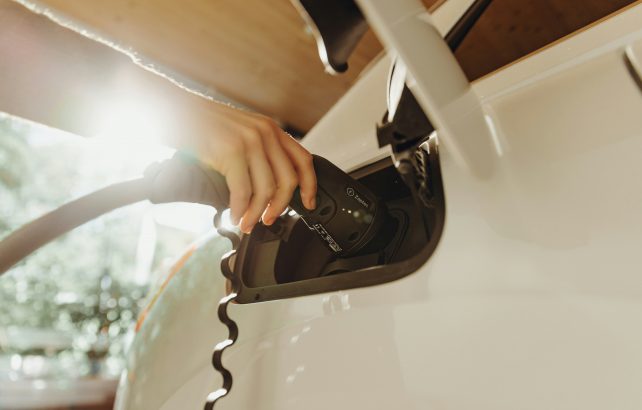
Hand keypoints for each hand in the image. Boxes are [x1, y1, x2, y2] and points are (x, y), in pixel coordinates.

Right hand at [193, 103, 316, 232]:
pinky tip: (234, 216)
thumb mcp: (240, 132)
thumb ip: (258, 152)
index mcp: (271, 129)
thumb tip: (268, 188)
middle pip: (287, 180)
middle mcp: (265, 133)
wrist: (173, 109)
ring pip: (266, 190)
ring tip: (247, 223)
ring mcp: (249, 141)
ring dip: (256, 213)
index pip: (303, 159)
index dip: (309, 185)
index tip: (308, 203)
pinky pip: (243, 191)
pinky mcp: (231, 151)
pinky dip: (240, 210)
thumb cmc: (201, 124)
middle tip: (268, 219)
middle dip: (280, 206)